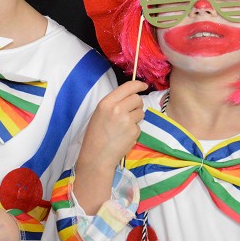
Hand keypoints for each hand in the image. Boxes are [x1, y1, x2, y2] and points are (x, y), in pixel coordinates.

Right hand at [73, 80, 146, 213]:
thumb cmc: (95, 135)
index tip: (144, 85)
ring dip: (136, 118)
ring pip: (141, 113)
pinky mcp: (134, 132)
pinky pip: (139, 127)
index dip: (138, 84)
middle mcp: (117, 109)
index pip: (128, 87)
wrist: (97, 156)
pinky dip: (134, 131)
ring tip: (123, 127)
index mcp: (106, 102)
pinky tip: (123, 136)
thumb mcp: (99, 113)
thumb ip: (114, 103)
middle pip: (137, 99)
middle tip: (131, 111)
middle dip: (137, 104)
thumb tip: (130, 96)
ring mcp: (127, 121)